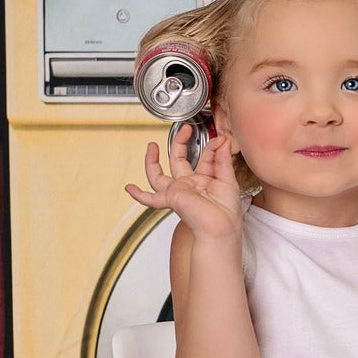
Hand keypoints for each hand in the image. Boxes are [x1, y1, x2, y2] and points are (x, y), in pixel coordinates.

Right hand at [124, 122, 245, 241]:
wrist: (220, 228)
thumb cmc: (227, 212)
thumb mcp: (228, 179)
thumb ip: (223, 159)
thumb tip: (222, 141)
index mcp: (204, 180)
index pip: (203, 158)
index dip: (211, 147)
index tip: (219, 140)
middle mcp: (188, 185)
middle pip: (178, 160)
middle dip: (180, 142)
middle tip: (184, 129)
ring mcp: (177, 191)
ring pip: (158, 176)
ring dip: (152, 161)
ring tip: (151, 146)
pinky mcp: (170, 198)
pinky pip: (150, 198)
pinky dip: (139, 194)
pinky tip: (130, 188)